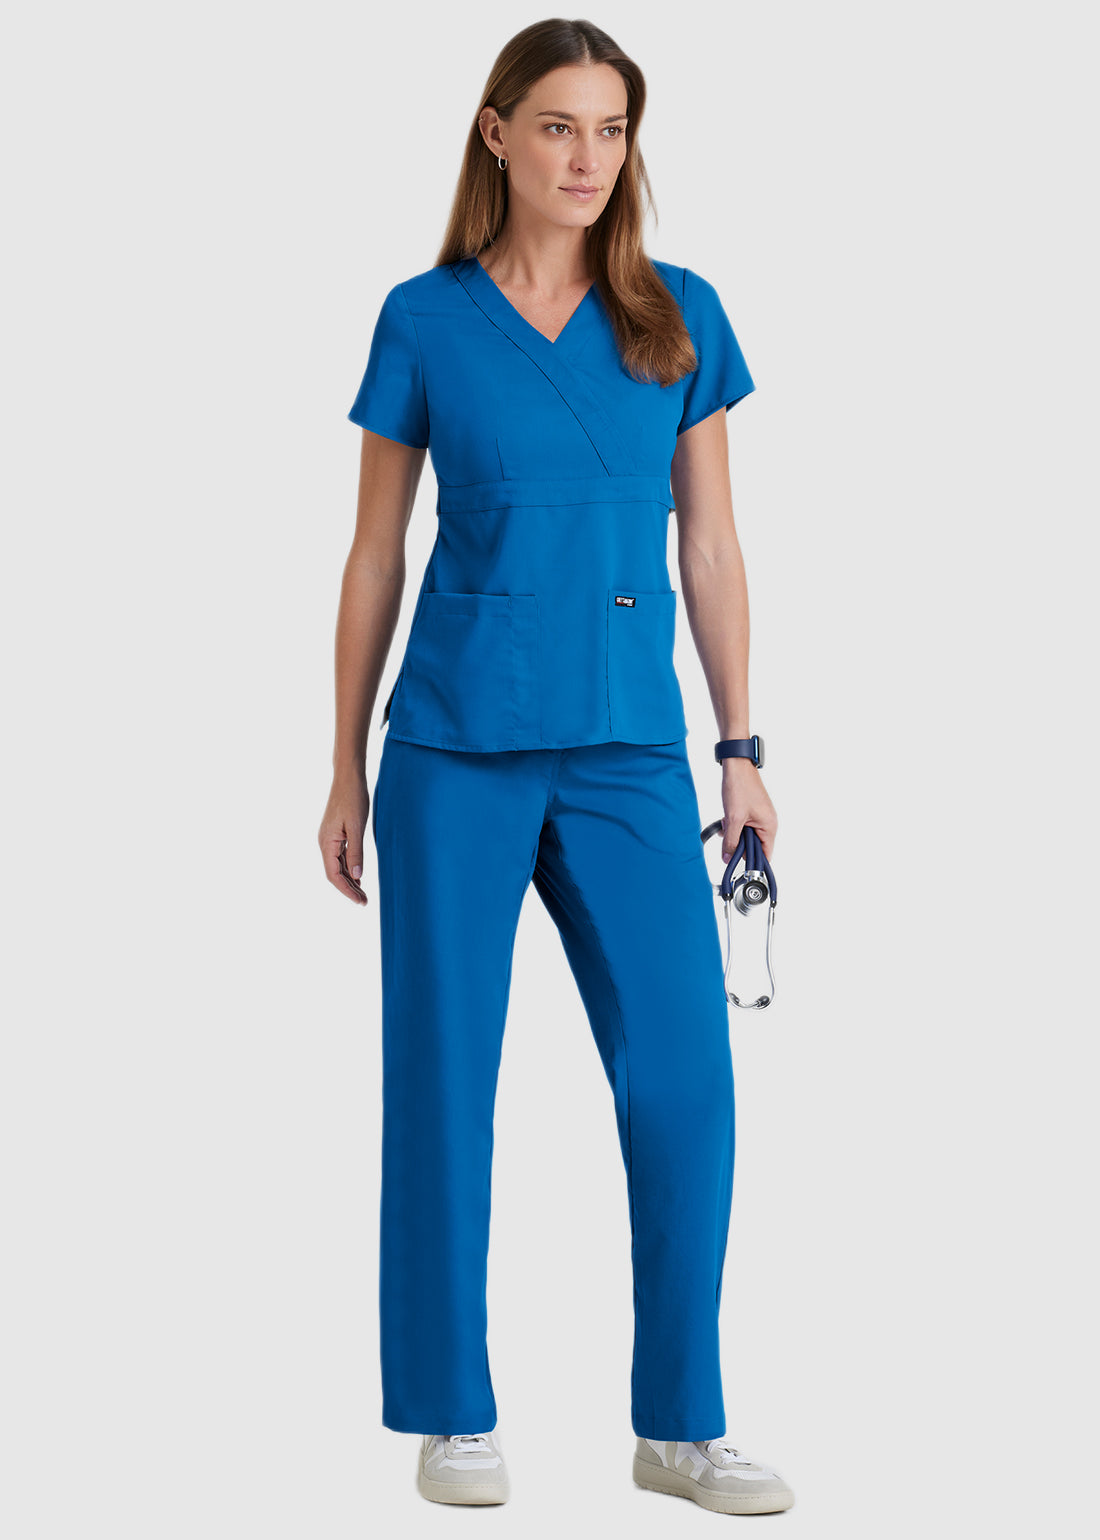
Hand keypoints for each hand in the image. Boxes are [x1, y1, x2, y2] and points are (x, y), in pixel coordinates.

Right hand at [319, 772, 369, 905]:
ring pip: (337, 866)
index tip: (360, 901)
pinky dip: (349, 868)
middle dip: (349, 889)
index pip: (333, 875)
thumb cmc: (353, 798)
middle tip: (365, 902)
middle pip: (334, 873)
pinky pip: (340, 856)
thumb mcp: (357, 827)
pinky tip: (358, 875)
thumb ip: (356, 853)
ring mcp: (329, 838)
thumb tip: (357, 877)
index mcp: (327, 842)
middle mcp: (324, 842)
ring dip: (349, 880)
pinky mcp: (335, 833)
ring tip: (362, 893)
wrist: (348, 777)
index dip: (347, 890)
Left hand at [720, 758, 776, 863]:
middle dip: (738, 842)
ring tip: (727, 822)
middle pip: (754, 846)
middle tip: (729, 834)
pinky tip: (726, 817)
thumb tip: (728, 859)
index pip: (765, 855)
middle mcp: (768, 822)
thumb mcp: (733, 819)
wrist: (736, 765)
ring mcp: (760, 816)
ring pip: (746, 835)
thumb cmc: (740, 787)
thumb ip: (731, 842)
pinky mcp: (752, 811)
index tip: (740, 865)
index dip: (752, 862)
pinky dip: (733, 824)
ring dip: (734, 832)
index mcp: (769, 826)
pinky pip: (742, 825)